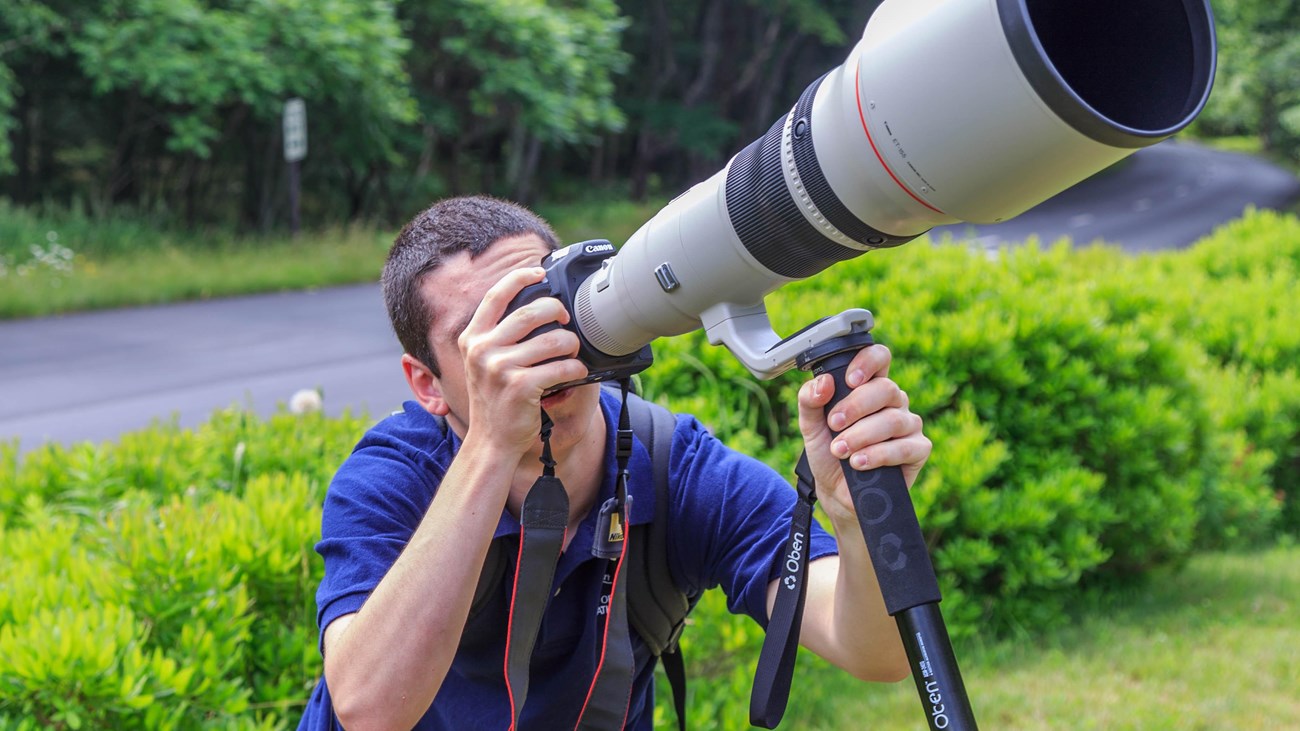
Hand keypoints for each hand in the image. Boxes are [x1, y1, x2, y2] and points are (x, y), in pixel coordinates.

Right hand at [457, 267, 587, 451]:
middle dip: (557, 310)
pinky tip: (576, 371)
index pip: (495, 296)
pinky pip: (561, 367)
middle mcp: (482, 350)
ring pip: (552, 340)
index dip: (519, 278)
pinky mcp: (521, 387)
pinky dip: (575, 367)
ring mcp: (500, 369)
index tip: (539, 271)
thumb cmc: (495, 400)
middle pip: (530, 312)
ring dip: (571, 343)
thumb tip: (534, 305)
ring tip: (573, 350)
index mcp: (472, 339)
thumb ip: (498, 336)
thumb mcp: (483, 363)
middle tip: (566, 318)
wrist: (491, 441)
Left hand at [795, 344, 930, 524]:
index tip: (848, 381)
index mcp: (869, 387)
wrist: (837, 494)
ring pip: (894, 419)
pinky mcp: (919, 450)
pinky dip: (879, 454)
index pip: (879, 358)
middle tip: (834, 425)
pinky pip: (906, 446)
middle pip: (886, 389)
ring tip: (841, 450)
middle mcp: (893, 402)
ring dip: (862, 435)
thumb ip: (810, 401)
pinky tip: (859, 463)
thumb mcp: (811, 426)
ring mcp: (909, 424)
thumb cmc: (829, 455)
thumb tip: (824, 382)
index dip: (867, 363)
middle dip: (855, 407)